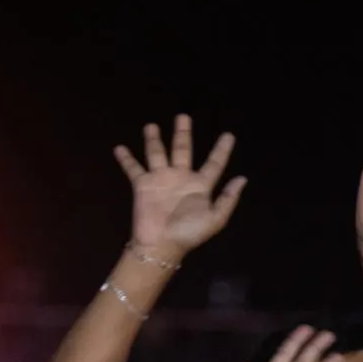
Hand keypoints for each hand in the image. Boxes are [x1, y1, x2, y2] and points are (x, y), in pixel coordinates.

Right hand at [114, 116, 245, 257]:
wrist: (161, 244)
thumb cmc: (189, 233)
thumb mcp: (216, 218)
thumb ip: (228, 198)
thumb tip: (242, 179)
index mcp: (200, 186)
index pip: (214, 163)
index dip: (222, 150)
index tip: (229, 135)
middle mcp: (181, 178)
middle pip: (183, 149)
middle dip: (183, 133)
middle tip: (183, 116)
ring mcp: (161, 179)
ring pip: (157, 153)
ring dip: (154, 139)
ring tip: (151, 125)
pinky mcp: (143, 184)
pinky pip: (133, 168)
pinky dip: (126, 158)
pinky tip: (119, 147)